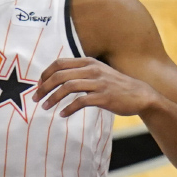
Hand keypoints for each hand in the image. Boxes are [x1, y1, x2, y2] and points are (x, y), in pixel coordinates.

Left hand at [33, 57, 160, 117]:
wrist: (140, 95)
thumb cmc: (115, 85)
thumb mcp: (97, 72)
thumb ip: (80, 72)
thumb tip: (57, 78)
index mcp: (88, 62)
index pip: (59, 63)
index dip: (45, 74)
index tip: (38, 85)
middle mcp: (92, 70)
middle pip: (60, 75)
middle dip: (44, 87)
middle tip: (36, 98)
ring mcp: (98, 83)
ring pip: (67, 87)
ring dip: (53, 98)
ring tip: (45, 107)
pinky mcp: (104, 97)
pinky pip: (80, 102)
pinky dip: (68, 108)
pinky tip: (62, 114)